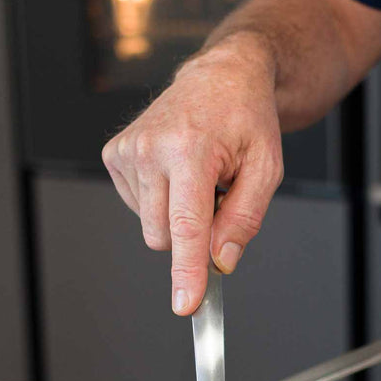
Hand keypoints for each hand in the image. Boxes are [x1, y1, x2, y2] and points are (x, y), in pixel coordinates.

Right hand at [102, 34, 283, 314]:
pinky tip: (176, 172)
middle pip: (164, 237)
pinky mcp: (114, 155)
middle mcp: (151, 149)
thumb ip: (244, 220)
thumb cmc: (245, 119)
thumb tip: (221, 261)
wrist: (220, 76)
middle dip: (191, 235)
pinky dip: (161, 201)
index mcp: (191, 149)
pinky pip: (139, 209)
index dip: (187, 271)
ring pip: (151, 227)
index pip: (187, 226)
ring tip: (196, 177)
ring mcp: (128, 151)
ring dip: (176, 215)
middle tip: (215, 196)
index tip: (185, 304)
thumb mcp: (266, 169)